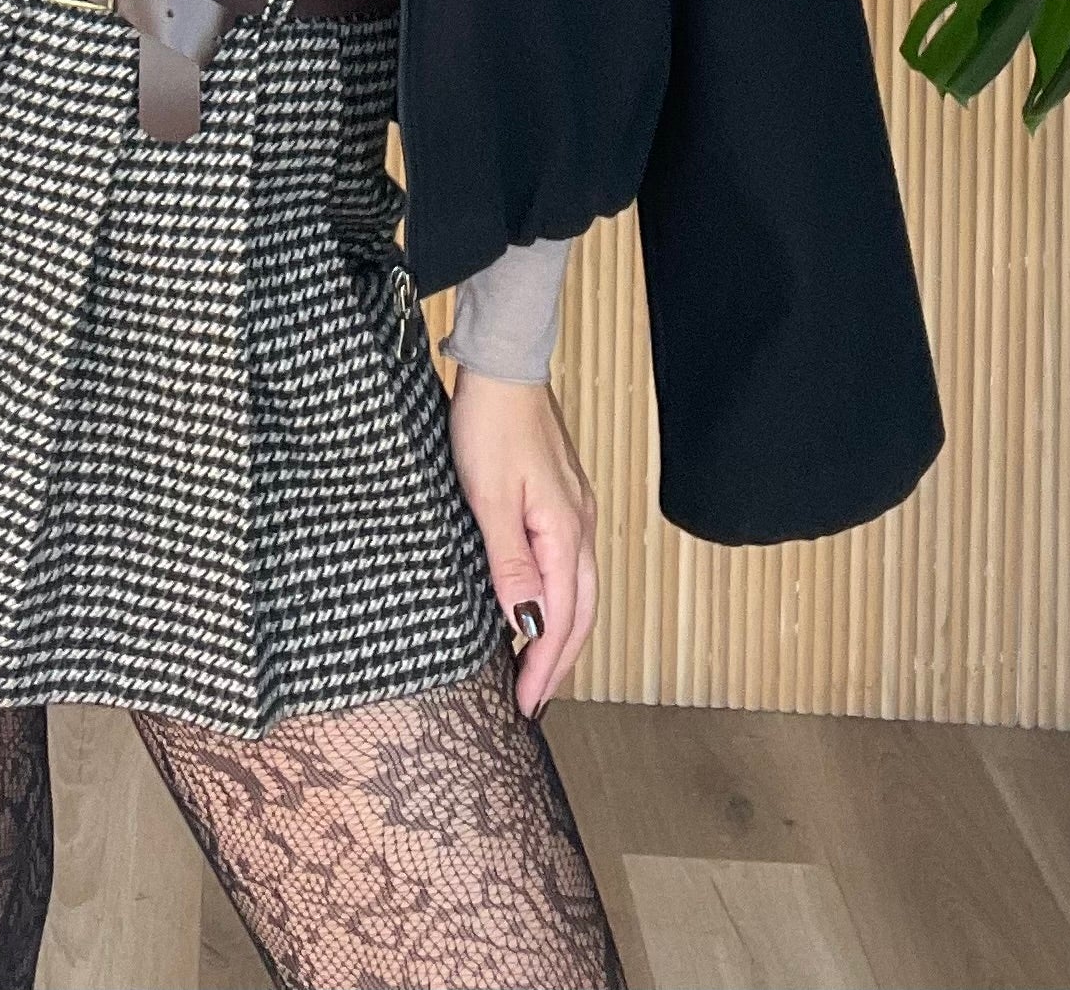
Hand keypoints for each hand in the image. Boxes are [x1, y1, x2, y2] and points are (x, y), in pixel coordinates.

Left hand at [446, 368, 598, 717]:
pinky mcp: (561, 497)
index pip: (561, 618)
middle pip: (581, 612)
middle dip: (559, 661)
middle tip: (534, 700)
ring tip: (537, 667)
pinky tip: (537, 606)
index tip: (526, 704)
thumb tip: (528, 622)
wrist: (502, 364)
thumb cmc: (490, 423)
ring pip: (579, 589)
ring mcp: (574, 510)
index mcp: (564, 531)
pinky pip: (569, 565)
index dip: (545, 666)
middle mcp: (579, 524)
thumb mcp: (489, 496)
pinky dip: (559, 599)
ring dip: (561, 634)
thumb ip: (511, 562)